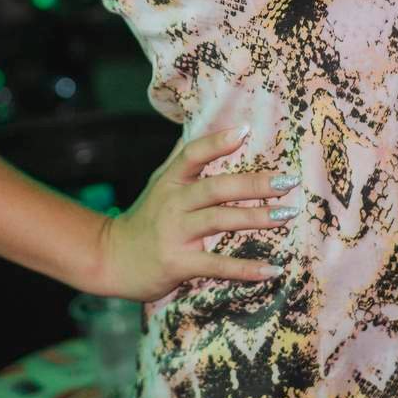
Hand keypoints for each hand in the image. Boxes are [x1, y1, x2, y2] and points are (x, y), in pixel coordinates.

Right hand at [89, 125, 300, 301]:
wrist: (110, 259)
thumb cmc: (145, 219)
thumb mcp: (160, 184)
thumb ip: (185, 161)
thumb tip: (211, 127)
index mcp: (170, 180)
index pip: (193, 154)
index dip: (217, 142)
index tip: (245, 130)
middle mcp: (173, 203)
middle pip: (216, 187)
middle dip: (254, 184)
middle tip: (288, 180)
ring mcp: (175, 233)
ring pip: (220, 220)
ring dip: (257, 217)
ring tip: (287, 214)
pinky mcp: (178, 263)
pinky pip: (216, 265)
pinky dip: (245, 268)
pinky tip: (272, 270)